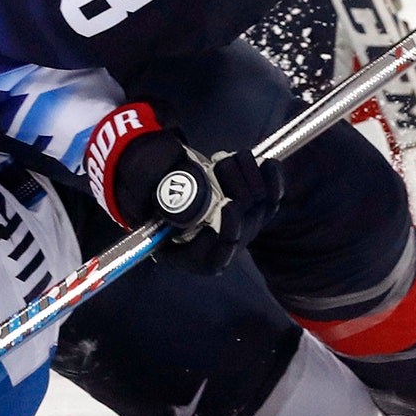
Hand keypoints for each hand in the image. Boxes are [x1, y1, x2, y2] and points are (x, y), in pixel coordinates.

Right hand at [84, 103, 284, 273]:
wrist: (162, 169)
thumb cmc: (148, 180)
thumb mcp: (142, 184)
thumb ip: (156, 190)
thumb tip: (177, 203)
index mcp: (185, 253)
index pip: (216, 258)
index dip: (228, 233)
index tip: (229, 205)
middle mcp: (217, 245)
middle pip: (244, 226)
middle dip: (237, 189)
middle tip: (220, 163)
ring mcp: (238, 227)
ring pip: (260, 206)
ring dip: (248, 175)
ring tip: (227, 157)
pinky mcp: (252, 207)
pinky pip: (274, 195)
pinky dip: (272, 176)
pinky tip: (264, 161)